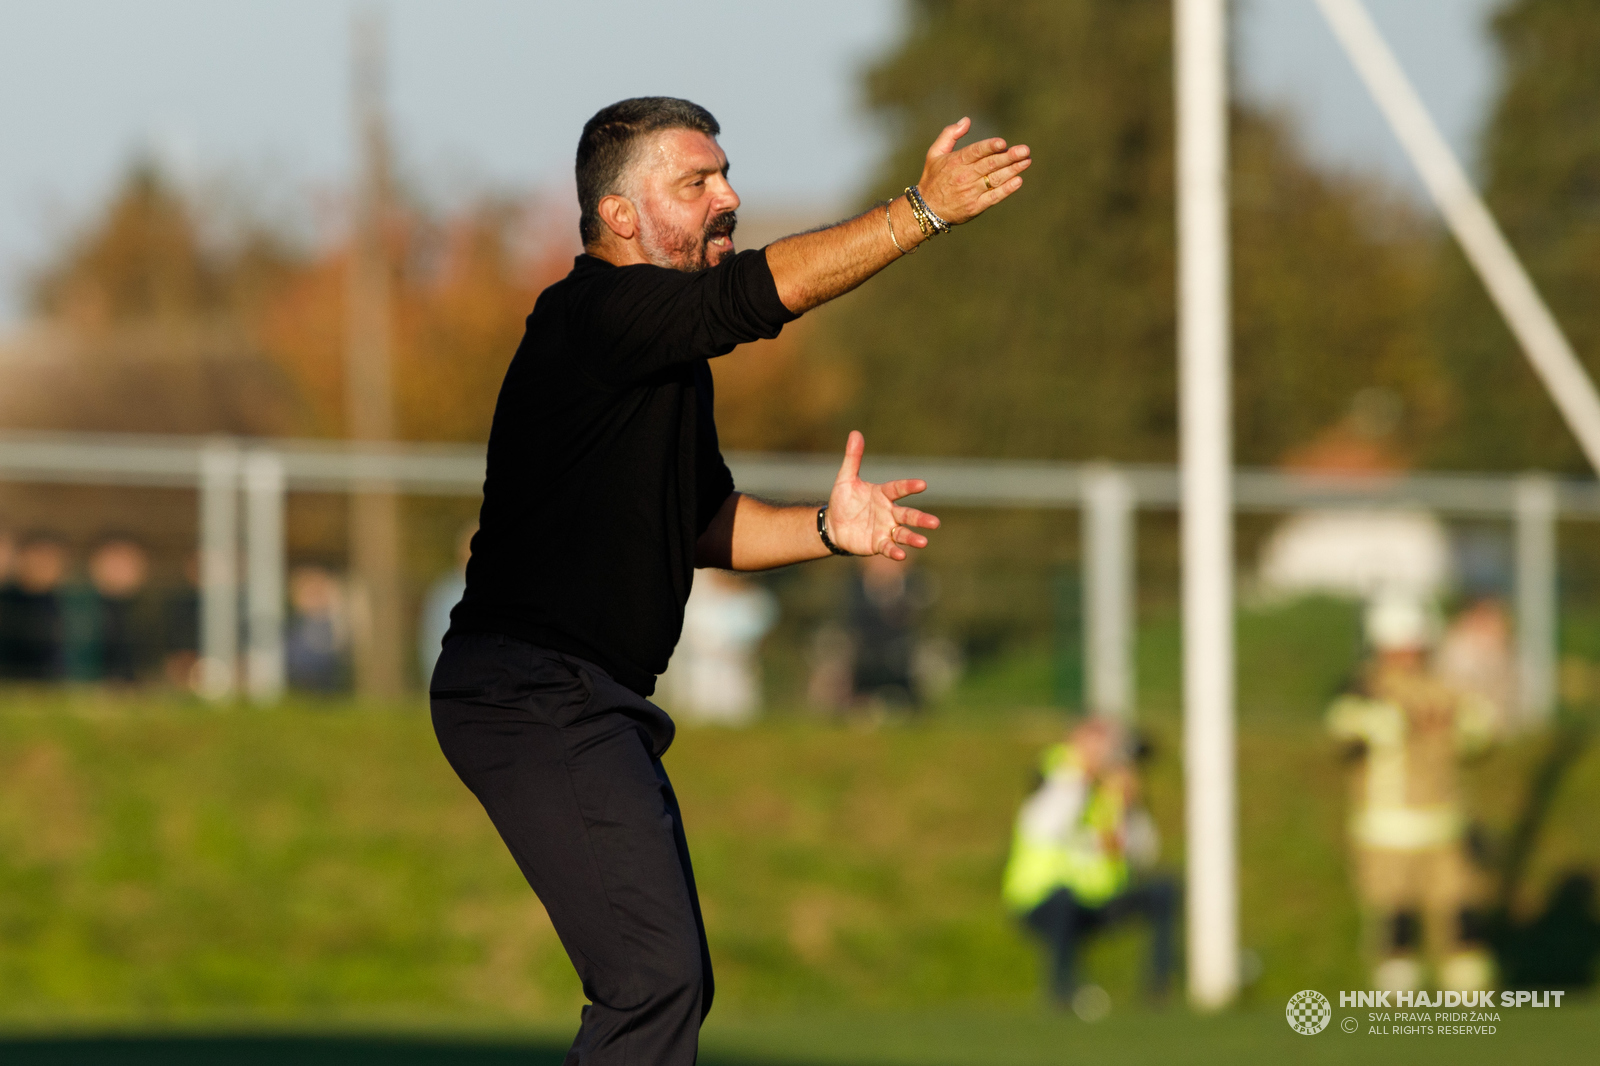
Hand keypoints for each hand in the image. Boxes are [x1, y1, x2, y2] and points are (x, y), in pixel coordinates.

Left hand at [825, 431, 940, 559]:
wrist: (833, 525)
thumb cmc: (842, 500)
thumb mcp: (845, 479)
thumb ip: (853, 458)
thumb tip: (855, 433)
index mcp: (883, 494)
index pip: (898, 489)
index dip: (909, 487)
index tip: (922, 484)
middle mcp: (889, 512)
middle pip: (908, 515)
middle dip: (921, 519)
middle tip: (935, 523)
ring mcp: (885, 529)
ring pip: (903, 533)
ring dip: (913, 538)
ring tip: (923, 542)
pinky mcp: (877, 544)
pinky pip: (888, 547)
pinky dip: (894, 551)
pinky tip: (901, 555)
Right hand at [915, 117, 1030, 224]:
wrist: (927, 210)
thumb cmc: (933, 178)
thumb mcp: (934, 153)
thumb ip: (949, 134)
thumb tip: (967, 120)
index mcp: (955, 162)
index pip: (975, 152)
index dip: (989, 147)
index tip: (1003, 143)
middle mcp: (964, 177)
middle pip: (990, 165)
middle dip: (1009, 157)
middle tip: (1025, 150)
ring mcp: (971, 192)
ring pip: (995, 179)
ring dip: (1012, 170)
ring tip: (1027, 161)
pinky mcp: (975, 207)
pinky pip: (993, 197)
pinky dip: (1006, 190)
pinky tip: (1018, 181)